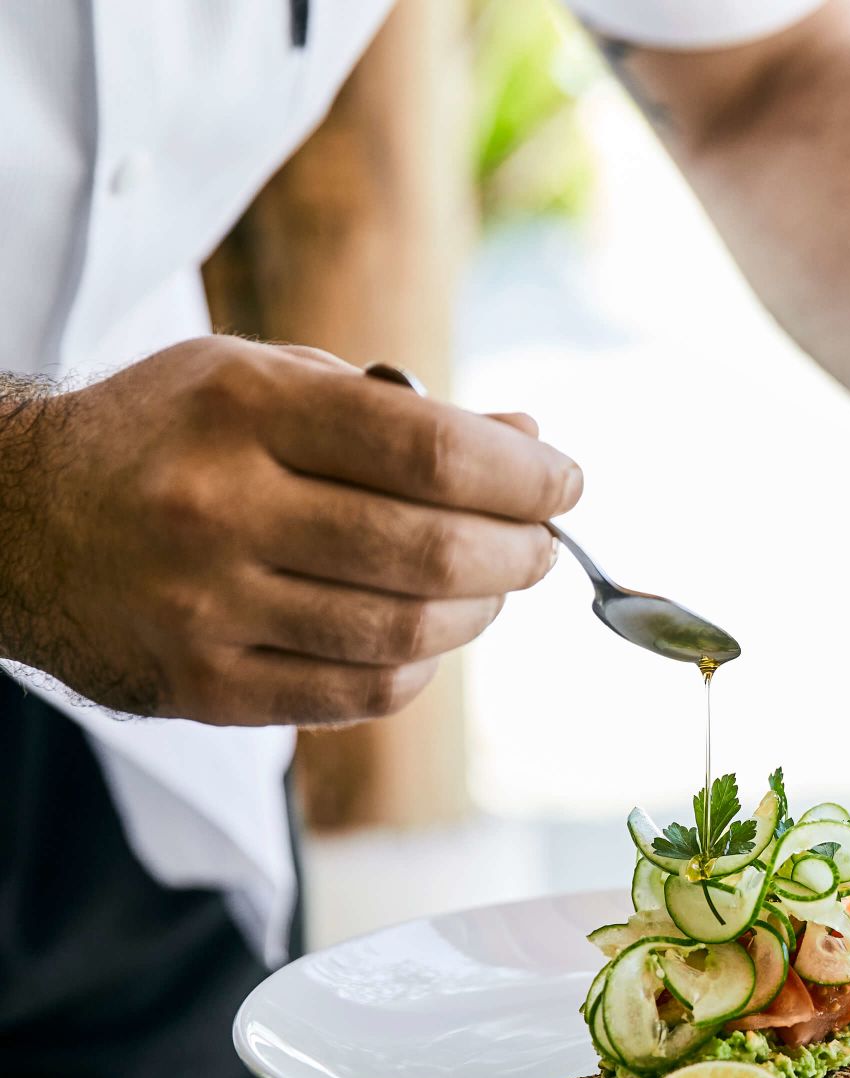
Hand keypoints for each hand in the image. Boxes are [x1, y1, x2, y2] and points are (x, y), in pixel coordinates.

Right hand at [0, 337, 580, 724]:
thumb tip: (526, 437)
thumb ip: (393, 412)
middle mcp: (222, 510)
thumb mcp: (262, 381)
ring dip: (479, 613)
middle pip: (432, 551)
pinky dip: (418, 668)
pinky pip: (358, 694)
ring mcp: (209, 609)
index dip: (523, 475)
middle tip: (541, 544)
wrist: (15, 521)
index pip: (429, 451)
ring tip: (491, 587)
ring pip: (405, 633)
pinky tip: (425, 638)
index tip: (564, 482)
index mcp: (243, 411)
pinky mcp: (205, 687)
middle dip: (519, 550)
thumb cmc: (164, 438)